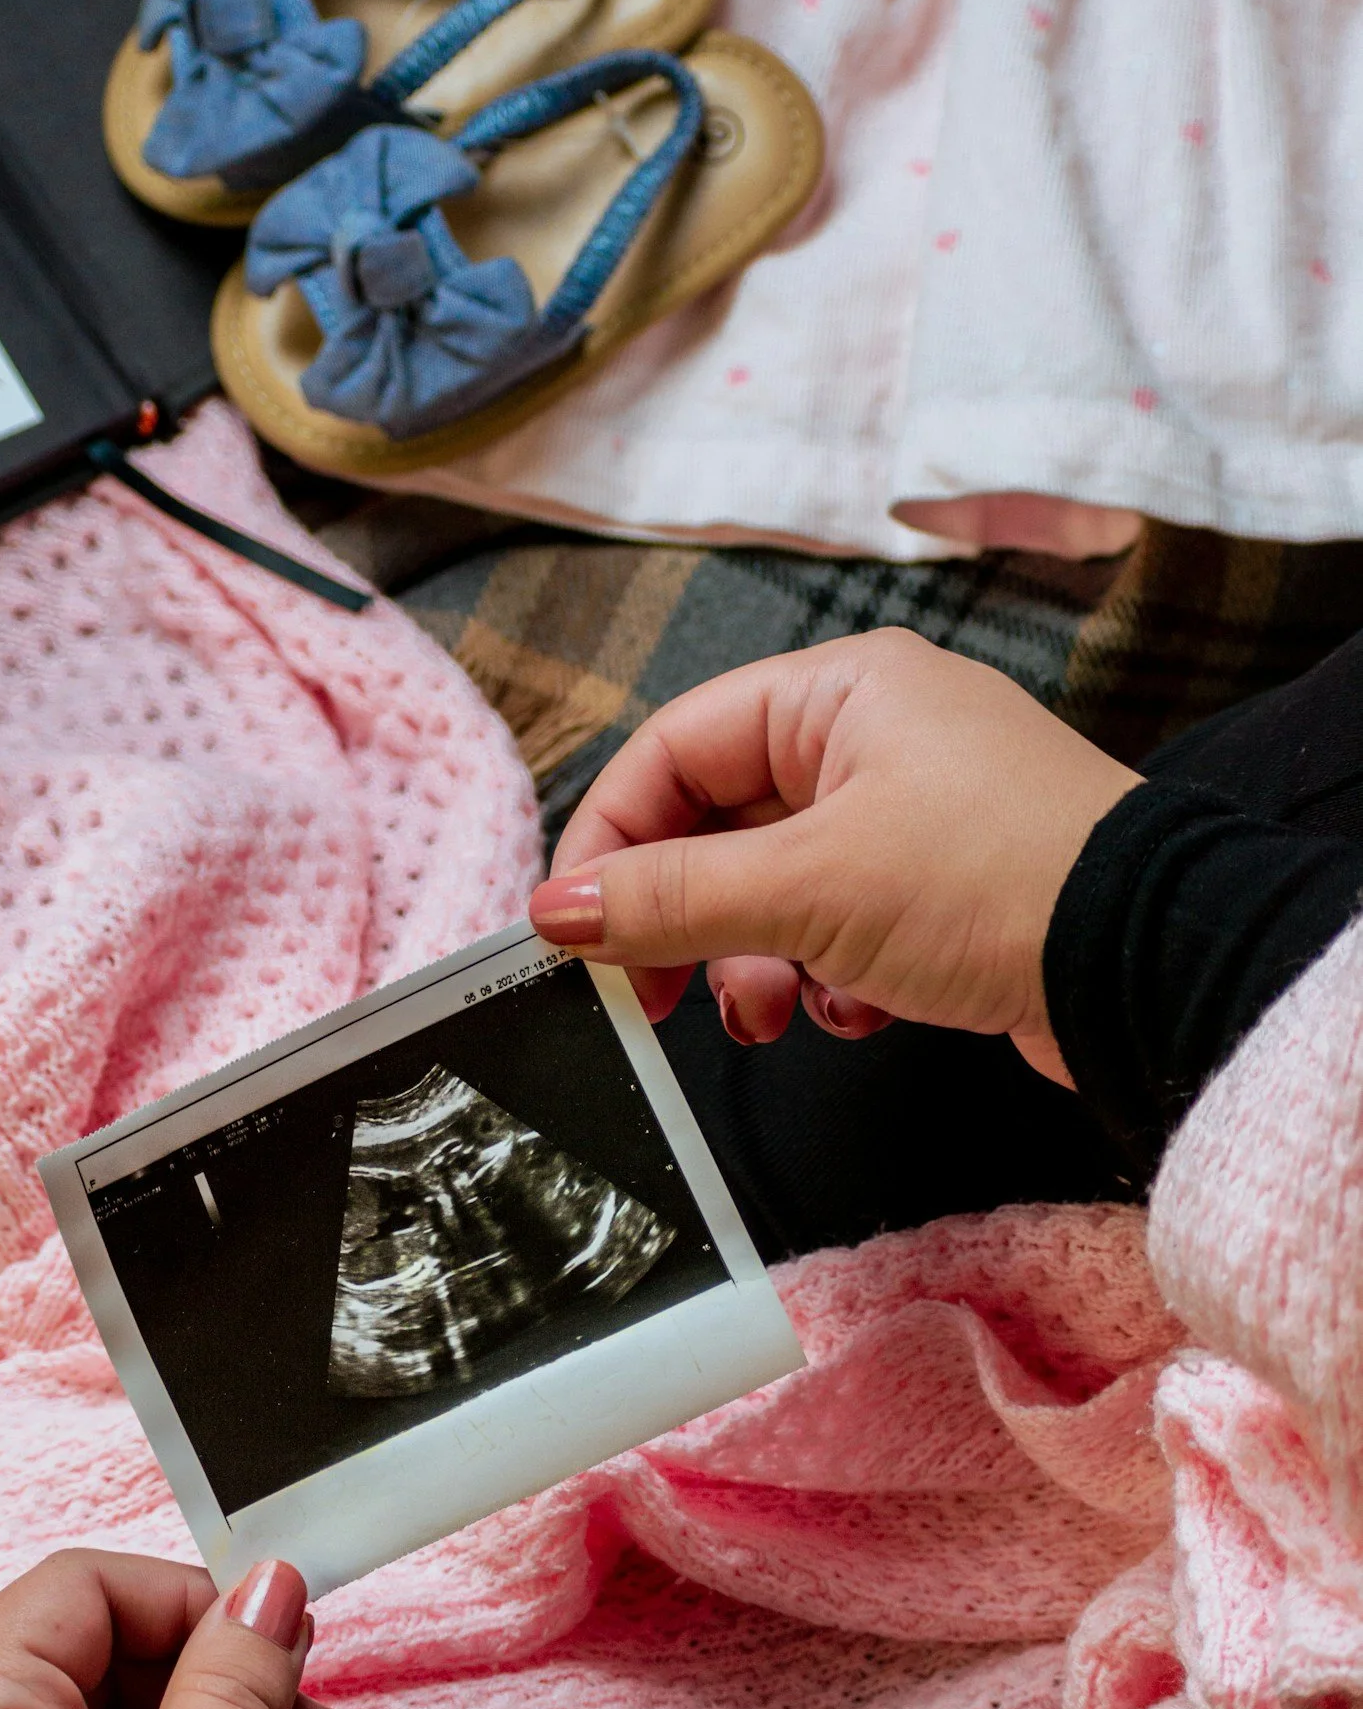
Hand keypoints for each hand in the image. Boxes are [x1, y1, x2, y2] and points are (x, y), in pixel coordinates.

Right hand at [529, 628, 1140, 1083]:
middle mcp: (873, 739)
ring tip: (772, 1015)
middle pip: (718, 826)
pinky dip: (828, 980)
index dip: (609, 841)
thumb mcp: (808, 890)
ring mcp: (912, 816)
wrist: (1151, 963)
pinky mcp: (943, 892)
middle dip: (686, 920)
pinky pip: (838, 931)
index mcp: (838, 693)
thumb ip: (671, 899)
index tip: (570, 932)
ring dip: (755, 965)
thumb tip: (557, 912)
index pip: (673, 750)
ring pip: (774, 891)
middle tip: (649, 997)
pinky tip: (858, 1010)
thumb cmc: (997, 883)